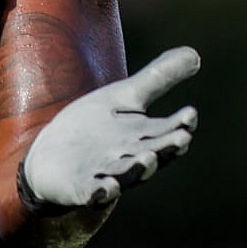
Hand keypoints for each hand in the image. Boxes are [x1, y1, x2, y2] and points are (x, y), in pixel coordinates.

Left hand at [17, 45, 199, 209]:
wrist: (52, 157)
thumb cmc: (94, 127)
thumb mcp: (124, 96)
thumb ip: (158, 78)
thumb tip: (195, 54)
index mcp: (146, 136)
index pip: (169, 129)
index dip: (181, 123)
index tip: (190, 113)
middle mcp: (132, 157)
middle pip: (156, 153)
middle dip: (168, 147)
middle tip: (183, 138)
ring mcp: (109, 174)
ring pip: (130, 174)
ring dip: (141, 169)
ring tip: (149, 158)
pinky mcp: (83, 189)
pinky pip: (95, 193)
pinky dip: (102, 192)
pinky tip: (108, 187)